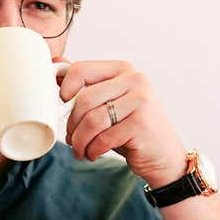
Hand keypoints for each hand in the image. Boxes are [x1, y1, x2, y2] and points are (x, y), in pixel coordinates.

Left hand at [58, 59, 186, 187]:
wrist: (162, 156)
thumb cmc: (130, 128)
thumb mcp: (108, 103)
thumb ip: (86, 84)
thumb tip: (56, 63)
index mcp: (122, 69)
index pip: (80, 70)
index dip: (64, 90)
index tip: (63, 106)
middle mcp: (135, 80)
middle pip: (84, 99)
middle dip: (71, 124)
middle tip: (71, 138)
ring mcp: (141, 101)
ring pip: (92, 120)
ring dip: (80, 141)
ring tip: (81, 149)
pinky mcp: (141, 124)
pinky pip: (104, 138)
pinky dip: (93, 150)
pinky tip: (94, 154)